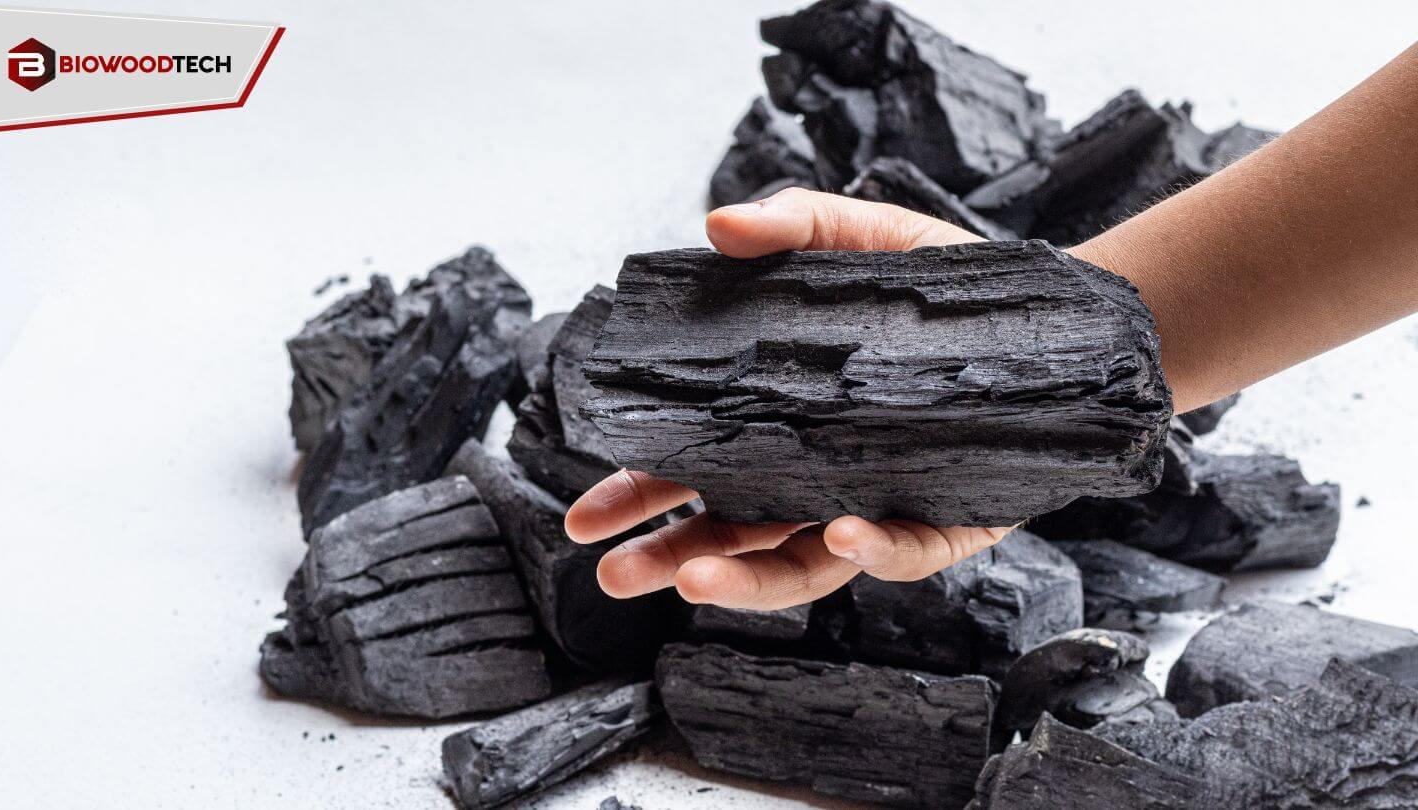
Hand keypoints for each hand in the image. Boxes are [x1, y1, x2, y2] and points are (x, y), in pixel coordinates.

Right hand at [564, 188, 1014, 609]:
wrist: (1058, 317)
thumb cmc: (950, 287)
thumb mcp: (865, 238)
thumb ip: (795, 225)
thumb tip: (715, 225)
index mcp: (786, 427)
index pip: (697, 469)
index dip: (641, 492)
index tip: (586, 511)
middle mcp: (823, 477)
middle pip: (732, 533)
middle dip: (669, 556)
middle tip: (612, 569)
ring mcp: (882, 504)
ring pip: (802, 563)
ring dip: (746, 578)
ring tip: (692, 577)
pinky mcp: (951, 522)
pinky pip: (905, 549)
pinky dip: (871, 549)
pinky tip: (839, 532)